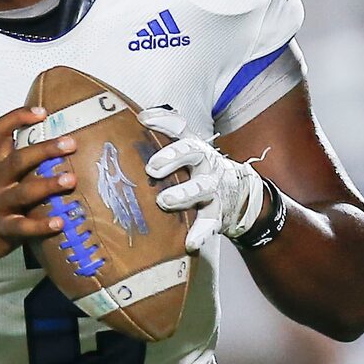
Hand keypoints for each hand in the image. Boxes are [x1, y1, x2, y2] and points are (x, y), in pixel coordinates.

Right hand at [0, 105, 77, 266]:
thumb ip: (15, 162)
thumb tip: (54, 145)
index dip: (18, 118)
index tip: (42, 112)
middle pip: (17, 160)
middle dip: (45, 150)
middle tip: (70, 143)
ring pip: (23, 192)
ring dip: (48, 185)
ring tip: (71, 180)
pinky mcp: (3, 229)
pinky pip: (23, 226)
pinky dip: (42, 225)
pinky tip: (60, 222)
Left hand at [142, 108, 267, 252]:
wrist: (239, 196)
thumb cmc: (198, 174)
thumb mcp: (184, 158)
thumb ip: (159, 150)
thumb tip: (124, 135)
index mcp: (193, 148)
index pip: (180, 128)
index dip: (164, 121)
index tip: (143, 119)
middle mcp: (205, 163)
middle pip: (192, 152)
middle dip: (173, 156)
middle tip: (152, 167)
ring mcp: (213, 188)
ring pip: (202, 187)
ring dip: (183, 194)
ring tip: (164, 201)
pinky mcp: (218, 212)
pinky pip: (210, 222)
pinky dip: (201, 233)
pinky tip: (191, 243)